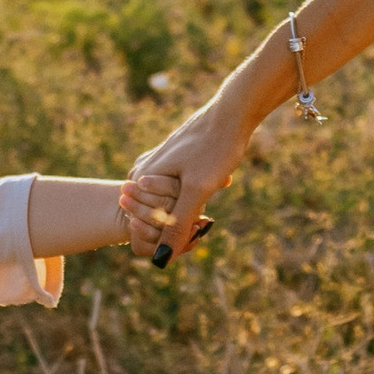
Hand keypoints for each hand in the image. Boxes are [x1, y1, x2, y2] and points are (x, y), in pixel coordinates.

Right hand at [120, 95, 251, 262]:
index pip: (142, 224)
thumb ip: (177, 225)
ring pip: (167, 202)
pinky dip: (194, 195)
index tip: (201, 227)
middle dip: (181, 221)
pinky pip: (176, 189)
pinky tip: (219, 179)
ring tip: (217, 187)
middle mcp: (141, 170)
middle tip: (210, 214)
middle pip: (155, 213)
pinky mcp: (171, 158)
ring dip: (190, 207)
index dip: (171, 234)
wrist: (232, 112)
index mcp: (141, 177)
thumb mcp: (196, 191)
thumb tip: (161, 260)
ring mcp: (155, 162)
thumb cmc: (214, 148)